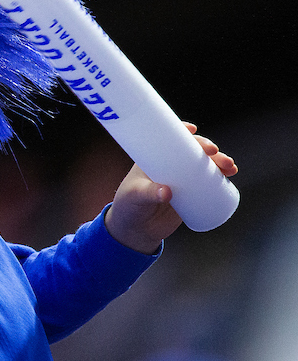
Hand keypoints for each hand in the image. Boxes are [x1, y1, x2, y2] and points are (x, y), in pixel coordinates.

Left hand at [104, 123, 237, 253]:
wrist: (136, 230)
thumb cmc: (128, 207)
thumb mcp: (135, 197)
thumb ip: (148, 194)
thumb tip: (166, 192)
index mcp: (153, 158)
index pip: (168, 139)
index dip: (181, 131)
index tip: (192, 130)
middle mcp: (169, 165)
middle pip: (191, 150)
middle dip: (207, 148)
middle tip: (216, 154)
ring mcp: (181, 179)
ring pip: (203, 164)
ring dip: (219, 161)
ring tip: (229, 167)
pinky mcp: (190, 194)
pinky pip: (208, 180)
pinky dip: (220, 175)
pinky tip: (231, 173)